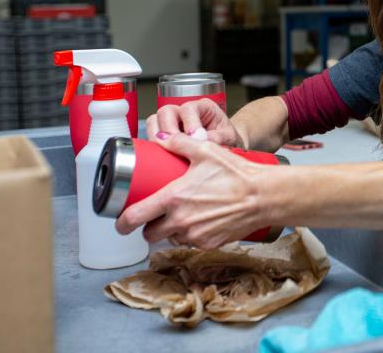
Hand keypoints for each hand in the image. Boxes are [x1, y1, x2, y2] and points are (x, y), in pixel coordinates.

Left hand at [115, 132, 272, 249]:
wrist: (263, 196)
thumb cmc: (237, 173)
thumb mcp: (206, 151)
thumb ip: (180, 143)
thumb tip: (161, 139)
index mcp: (173, 199)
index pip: (135, 218)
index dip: (122, 222)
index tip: (120, 222)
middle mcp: (180, 221)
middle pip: (150, 234)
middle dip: (149, 227)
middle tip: (155, 216)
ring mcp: (195, 235)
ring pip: (171, 238)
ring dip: (172, 230)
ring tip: (183, 215)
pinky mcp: (209, 244)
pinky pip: (192, 242)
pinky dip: (192, 234)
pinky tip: (201, 220)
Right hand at [146, 99, 244, 147]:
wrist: (227, 148)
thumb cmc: (229, 140)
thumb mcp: (229, 138)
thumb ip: (218, 138)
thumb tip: (203, 140)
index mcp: (203, 107)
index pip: (189, 108)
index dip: (189, 123)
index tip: (194, 137)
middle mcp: (185, 112)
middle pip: (167, 111)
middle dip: (169, 128)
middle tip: (176, 144)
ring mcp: (174, 123)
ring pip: (155, 121)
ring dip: (158, 135)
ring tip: (168, 149)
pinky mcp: (166, 136)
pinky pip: (153, 135)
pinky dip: (155, 143)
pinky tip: (163, 153)